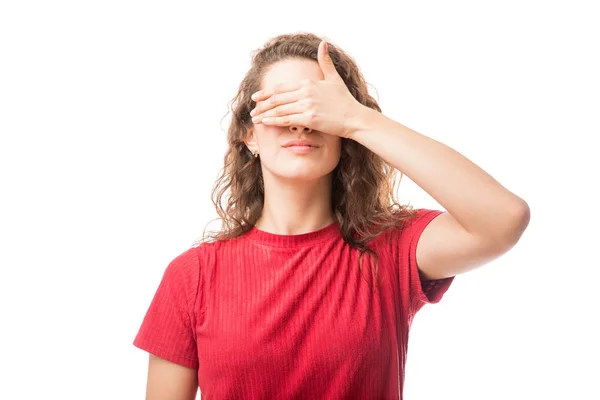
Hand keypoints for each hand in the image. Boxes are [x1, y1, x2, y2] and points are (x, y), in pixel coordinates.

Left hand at [250, 40, 365, 138]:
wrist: (354, 117)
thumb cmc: (345, 100)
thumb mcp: (334, 78)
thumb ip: (325, 61)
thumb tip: (323, 43)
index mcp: (308, 83)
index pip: (281, 88)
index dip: (266, 93)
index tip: (256, 97)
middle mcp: (305, 93)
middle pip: (277, 99)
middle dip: (262, 105)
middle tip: (252, 109)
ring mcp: (307, 106)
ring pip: (280, 109)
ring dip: (265, 114)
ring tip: (255, 118)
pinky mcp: (309, 119)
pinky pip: (287, 120)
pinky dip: (274, 121)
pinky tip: (265, 122)